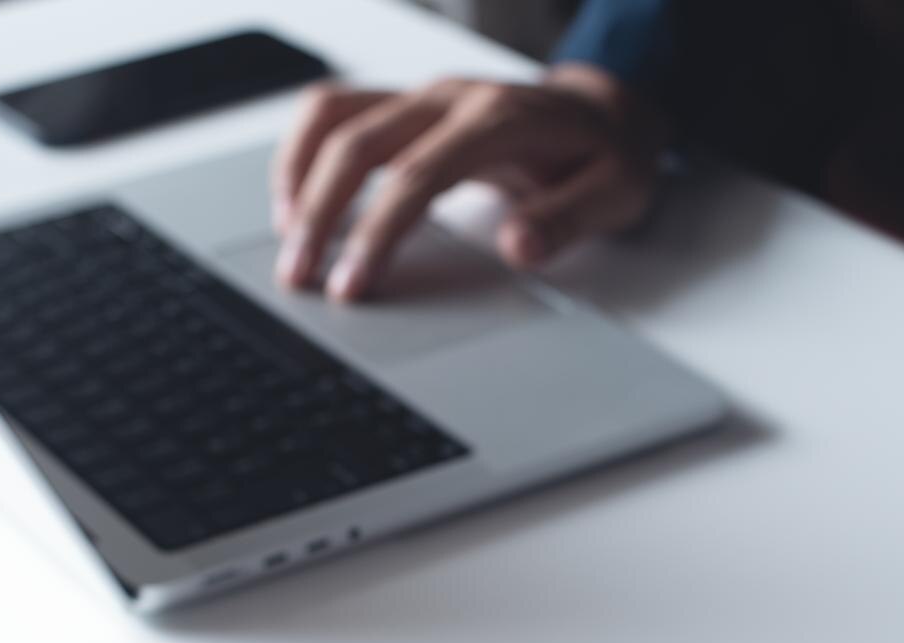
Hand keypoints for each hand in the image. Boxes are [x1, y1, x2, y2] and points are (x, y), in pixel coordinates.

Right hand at [272, 64, 664, 301]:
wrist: (607, 112)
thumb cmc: (608, 156)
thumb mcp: (616, 193)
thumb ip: (569, 220)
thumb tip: (519, 246)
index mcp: (499, 119)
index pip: (418, 175)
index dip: (378, 232)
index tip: (352, 284)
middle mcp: (451, 98)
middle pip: (359, 143)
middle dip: (320, 213)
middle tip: (300, 277)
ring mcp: (424, 96)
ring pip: (333, 116)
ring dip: (297, 176)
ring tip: (287, 240)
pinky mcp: (407, 105)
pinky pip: (335, 111)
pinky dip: (304, 152)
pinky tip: (296, 200)